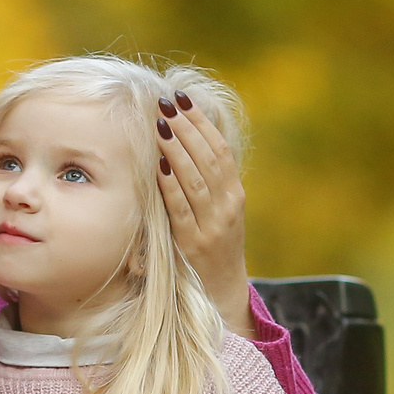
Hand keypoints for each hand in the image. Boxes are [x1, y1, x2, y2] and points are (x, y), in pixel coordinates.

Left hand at [157, 95, 252, 329]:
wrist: (222, 295)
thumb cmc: (212, 248)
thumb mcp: (217, 213)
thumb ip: (204, 183)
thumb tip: (180, 142)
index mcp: (234, 195)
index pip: (219, 149)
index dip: (201, 122)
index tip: (183, 98)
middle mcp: (228, 207)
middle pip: (208, 158)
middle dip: (187, 127)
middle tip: (167, 101)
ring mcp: (212, 226)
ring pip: (196, 179)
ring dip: (177, 149)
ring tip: (161, 123)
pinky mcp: (192, 245)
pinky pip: (181, 209)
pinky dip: (170, 186)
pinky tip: (158, 165)